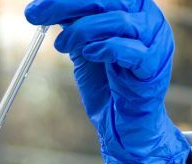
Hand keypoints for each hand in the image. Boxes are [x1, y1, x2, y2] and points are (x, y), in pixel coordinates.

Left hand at [25, 0, 189, 163]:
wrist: (124, 124)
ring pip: (119, 21)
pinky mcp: (154, 67)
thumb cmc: (107, 84)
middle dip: (67, 4)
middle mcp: (149, 19)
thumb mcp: (84, 47)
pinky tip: (89, 54)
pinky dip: (106, 48)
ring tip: (62, 45)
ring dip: (82, 30)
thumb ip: (74, 24)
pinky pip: (131, 51)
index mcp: (133, 9)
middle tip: (35, 16)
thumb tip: (44, 6)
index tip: (35, 8)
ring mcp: (156, 42)